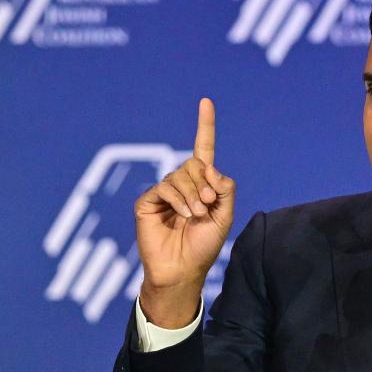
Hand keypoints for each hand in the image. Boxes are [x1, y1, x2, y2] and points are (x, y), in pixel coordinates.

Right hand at [134, 98, 234, 327]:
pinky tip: (183, 216)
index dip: (205, 126)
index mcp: (202, 185)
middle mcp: (182, 184)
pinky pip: (165, 188)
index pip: (203, 149)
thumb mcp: (224, 216)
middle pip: (195, 164)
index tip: (206, 101)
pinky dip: (178, 201)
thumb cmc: (204, 245)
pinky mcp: (148, 201)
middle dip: (205, 184)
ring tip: (196, 216)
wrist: (183, 269)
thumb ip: (224, 188)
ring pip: (181, 175)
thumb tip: (209, 167)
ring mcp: (164, 192)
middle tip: (208, 207)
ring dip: (193, 196)